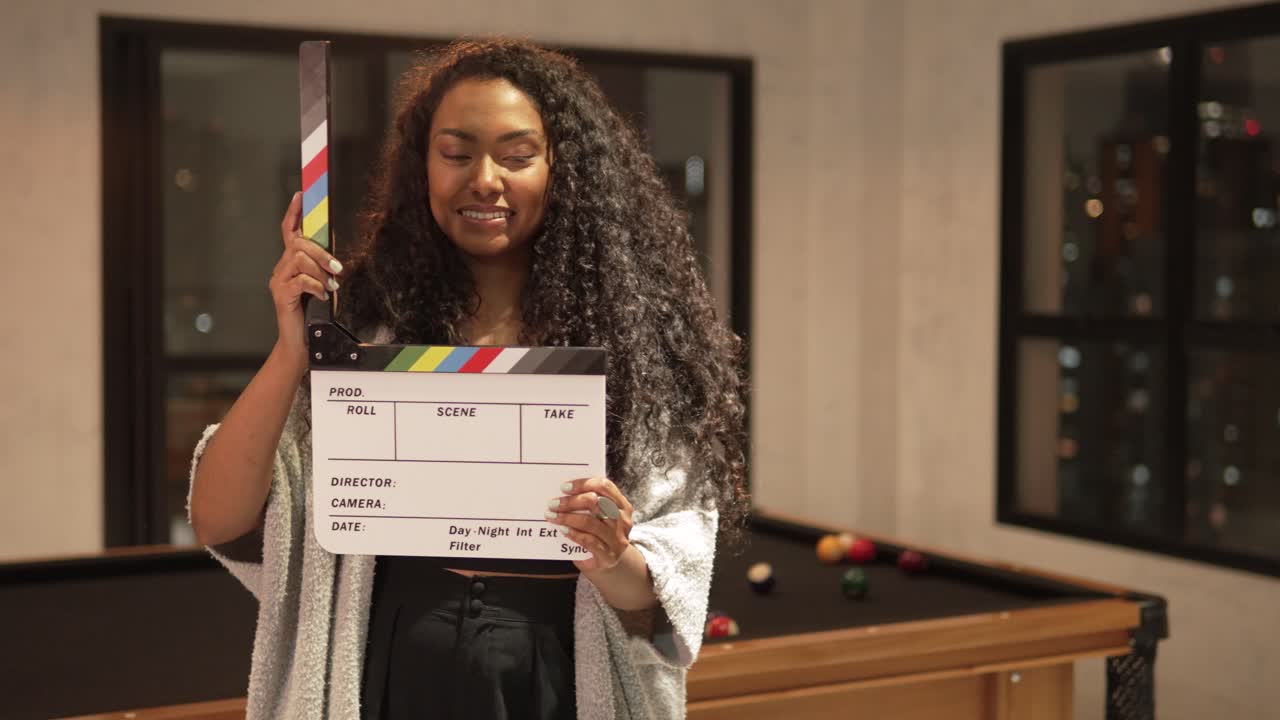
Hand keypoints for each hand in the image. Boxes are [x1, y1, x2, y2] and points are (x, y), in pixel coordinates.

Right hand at [269, 191, 342, 361]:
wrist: (302, 343)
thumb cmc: (314, 315)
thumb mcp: (322, 287)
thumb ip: (324, 269)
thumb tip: (334, 252)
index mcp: (291, 264)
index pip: (290, 232)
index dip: (294, 213)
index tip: (301, 195)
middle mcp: (281, 268)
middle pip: (298, 244)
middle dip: (320, 252)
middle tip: (337, 268)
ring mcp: (279, 281)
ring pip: (298, 259)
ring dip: (319, 270)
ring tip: (331, 287)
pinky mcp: (281, 295)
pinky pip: (300, 280)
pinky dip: (315, 286)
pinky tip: (322, 296)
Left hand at [545, 477, 633, 571]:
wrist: (610, 564)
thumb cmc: (600, 535)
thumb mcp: (600, 517)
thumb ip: (588, 505)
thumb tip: (561, 494)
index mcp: (622, 505)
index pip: (604, 486)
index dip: (583, 484)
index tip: (564, 487)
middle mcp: (622, 520)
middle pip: (596, 502)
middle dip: (571, 501)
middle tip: (553, 503)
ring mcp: (617, 539)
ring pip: (590, 522)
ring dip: (567, 517)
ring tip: (552, 516)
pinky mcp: (608, 555)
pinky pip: (588, 540)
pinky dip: (572, 533)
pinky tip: (562, 530)